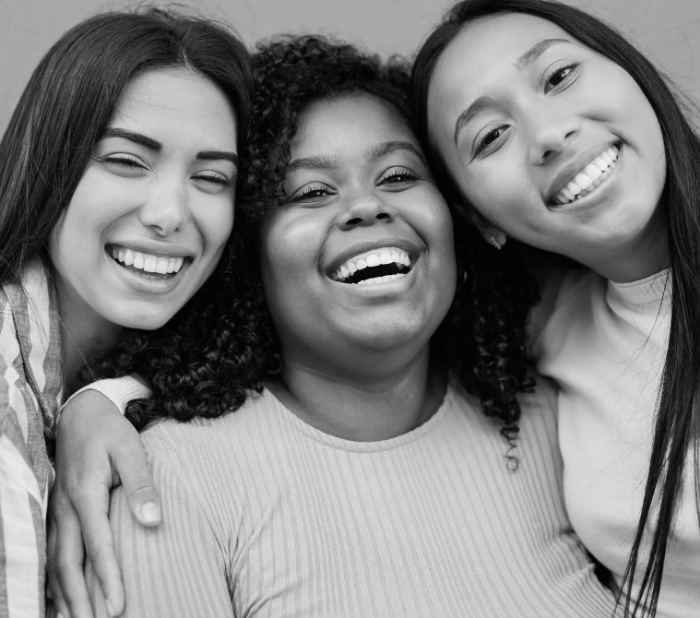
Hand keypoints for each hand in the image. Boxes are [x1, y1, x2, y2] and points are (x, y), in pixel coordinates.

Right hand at [47, 389, 160, 616]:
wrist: (81, 414)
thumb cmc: (110, 432)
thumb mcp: (131, 449)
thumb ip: (141, 484)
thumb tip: (153, 520)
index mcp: (85, 494)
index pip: (97, 546)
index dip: (107, 579)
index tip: (116, 608)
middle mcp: (65, 509)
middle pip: (67, 564)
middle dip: (80, 600)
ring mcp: (56, 511)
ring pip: (55, 562)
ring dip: (64, 595)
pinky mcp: (56, 512)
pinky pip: (50, 552)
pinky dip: (54, 579)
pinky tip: (60, 597)